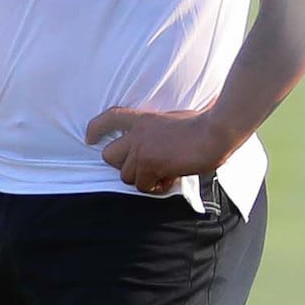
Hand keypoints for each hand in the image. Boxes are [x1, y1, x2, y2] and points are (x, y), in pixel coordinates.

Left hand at [87, 102, 240, 193]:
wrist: (215, 131)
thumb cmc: (203, 125)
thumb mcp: (173, 120)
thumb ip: (158, 131)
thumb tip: (159, 146)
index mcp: (143, 119)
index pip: (110, 117)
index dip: (96, 128)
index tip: (89, 138)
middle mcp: (136, 134)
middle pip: (109, 156)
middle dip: (123, 167)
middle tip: (144, 169)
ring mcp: (141, 149)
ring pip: (127, 177)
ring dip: (144, 180)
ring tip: (164, 174)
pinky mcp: (150, 165)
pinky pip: (145, 186)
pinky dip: (157, 186)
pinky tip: (171, 178)